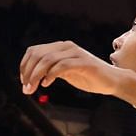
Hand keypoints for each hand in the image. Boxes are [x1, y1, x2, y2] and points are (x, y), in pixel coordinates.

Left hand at [20, 40, 135, 99]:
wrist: (111, 81)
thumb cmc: (88, 77)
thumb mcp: (65, 72)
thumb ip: (50, 71)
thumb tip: (31, 79)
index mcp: (61, 47)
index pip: (35, 50)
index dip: (25, 65)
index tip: (23, 80)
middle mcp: (67, 47)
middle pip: (39, 54)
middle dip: (28, 72)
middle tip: (26, 88)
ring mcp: (76, 53)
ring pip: (48, 59)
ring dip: (36, 75)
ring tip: (33, 88)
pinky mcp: (84, 63)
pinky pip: (62, 66)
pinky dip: (51, 75)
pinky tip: (46, 84)